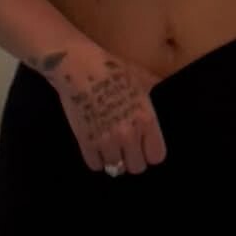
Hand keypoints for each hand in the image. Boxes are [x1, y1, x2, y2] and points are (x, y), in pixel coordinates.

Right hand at [44, 41, 166, 175]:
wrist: (79, 66)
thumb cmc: (111, 67)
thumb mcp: (139, 76)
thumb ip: (150, 89)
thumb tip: (156, 88)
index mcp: (146, 119)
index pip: (156, 156)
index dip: (149, 151)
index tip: (143, 145)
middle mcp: (129, 134)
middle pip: (137, 167)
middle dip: (132, 157)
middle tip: (125, 146)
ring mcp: (107, 141)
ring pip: (116, 168)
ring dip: (113, 158)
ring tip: (109, 144)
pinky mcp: (86, 143)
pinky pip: (95, 165)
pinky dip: (95, 157)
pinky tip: (95, 144)